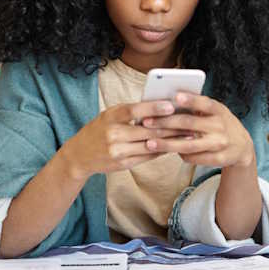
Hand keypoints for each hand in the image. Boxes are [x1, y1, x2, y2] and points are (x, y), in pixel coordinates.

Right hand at [59, 100, 186, 179]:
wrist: (79, 155)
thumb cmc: (98, 130)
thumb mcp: (109, 115)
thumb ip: (130, 112)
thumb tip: (158, 107)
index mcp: (110, 117)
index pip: (134, 110)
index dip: (153, 108)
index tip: (171, 105)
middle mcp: (113, 134)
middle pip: (147, 130)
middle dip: (171, 126)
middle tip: (189, 122)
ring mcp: (118, 151)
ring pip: (150, 145)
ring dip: (171, 141)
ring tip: (188, 135)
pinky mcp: (123, 164)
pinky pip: (147, 157)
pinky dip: (161, 151)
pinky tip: (174, 146)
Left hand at [141, 92, 254, 167]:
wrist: (243, 146)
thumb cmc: (221, 123)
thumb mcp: (215, 111)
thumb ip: (197, 107)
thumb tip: (168, 101)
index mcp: (219, 110)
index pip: (205, 103)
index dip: (191, 99)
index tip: (175, 96)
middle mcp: (220, 126)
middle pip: (189, 124)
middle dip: (165, 123)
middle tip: (146, 122)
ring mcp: (220, 144)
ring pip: (189, 145)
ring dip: (167, 144)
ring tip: (149, 143)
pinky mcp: (219, 159)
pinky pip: (194, 158)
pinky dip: (180, 154)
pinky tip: (167, 151)